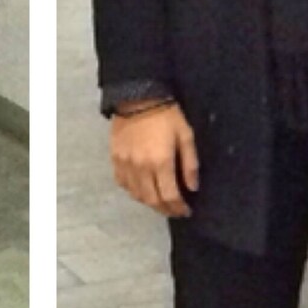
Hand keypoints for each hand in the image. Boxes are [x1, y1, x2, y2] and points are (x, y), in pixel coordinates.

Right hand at [110, 101, 198, 217]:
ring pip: (136, 195)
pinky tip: (141, 189)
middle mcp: (141, 169)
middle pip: (152, 200)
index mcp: (161, 163)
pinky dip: (133, 191)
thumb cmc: (166, 115)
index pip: (170, 196)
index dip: (179, 208)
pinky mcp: (115, 159)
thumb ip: (190, 164)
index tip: (186, 211)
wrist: (138, 96)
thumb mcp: (185, 135)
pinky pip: (123, 184)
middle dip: (165, 210)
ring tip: (160, 201)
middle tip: (174, 211)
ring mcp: (126, 165)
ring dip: (150, 203)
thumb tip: (192, 188)